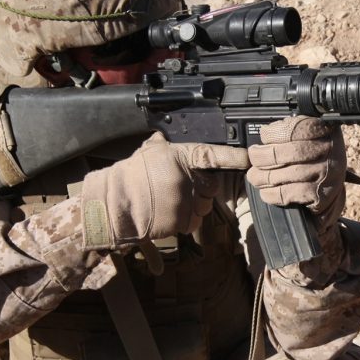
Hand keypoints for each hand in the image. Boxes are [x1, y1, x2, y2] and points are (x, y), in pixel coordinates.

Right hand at [81, 133, 249, 249]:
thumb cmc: (128, 177)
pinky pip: (194, 223)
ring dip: (194, 206)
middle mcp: (187, 180)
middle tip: (182, 188)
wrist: (112, 205)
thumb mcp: (147, 151)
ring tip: (171, 202)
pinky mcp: (180, 222)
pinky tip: (170, 214)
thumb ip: (162, 145)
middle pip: (211, 187)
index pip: (213, 155)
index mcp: (180, 158)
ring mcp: (185, 203)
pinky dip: (186, 221)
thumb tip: (165, 136)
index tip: (248, 158)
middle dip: (201, 189)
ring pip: (203, 207)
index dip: (233, 157)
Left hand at [246, 116, 345, 218]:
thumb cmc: (312, 155)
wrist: (330, 183)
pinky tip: (265, 190)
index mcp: (323, 129)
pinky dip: (270, 193)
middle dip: (262, 156)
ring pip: (284, 175)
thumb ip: (286, 130)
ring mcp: (325, 174)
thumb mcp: (306, 134)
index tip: (264, 135)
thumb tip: (257, 138)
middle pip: (287, 153)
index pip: (294, 129)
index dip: (273, 133)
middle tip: (253, 157)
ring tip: (254, 175)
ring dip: (262, 177)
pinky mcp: (319, 195)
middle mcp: (327, 150)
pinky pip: (287, 194)